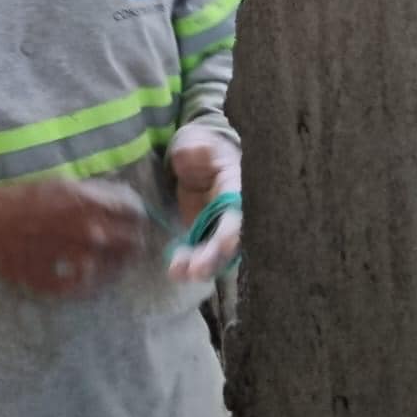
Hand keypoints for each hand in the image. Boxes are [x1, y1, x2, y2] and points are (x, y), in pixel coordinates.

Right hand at [0, 178, 146, 296]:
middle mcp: (89, 234)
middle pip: (133, 242)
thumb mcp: (62, 185)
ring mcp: (78, 262)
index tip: (134, 216)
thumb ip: (96, 194)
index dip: (137, 213)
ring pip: (117, 268)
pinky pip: (93, 287)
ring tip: (105, 255)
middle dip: (132, 238)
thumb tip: (123, 199)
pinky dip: (94, 280)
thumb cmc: (23, 199)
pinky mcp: (65, 286)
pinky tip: (85, 272)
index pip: (135, 211)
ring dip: (116, 261)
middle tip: (123, 239)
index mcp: (89, 203)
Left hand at [167, 125, 240, 282]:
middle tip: (197, 270)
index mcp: (240, 192)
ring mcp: (221, 230)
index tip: (224, 244)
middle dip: (215, 257)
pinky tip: (175, 270)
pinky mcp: (206, 239)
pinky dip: (189, 265)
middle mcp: (236, 217)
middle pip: (231, 243)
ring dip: (200, 266)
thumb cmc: (203, 151)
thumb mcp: (202, 145)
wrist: (194, 162)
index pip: (241, 215)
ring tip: (179, 272)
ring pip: (217, 255)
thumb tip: (199, 150)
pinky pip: (201, 256)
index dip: (233, 231)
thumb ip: (200, 150)